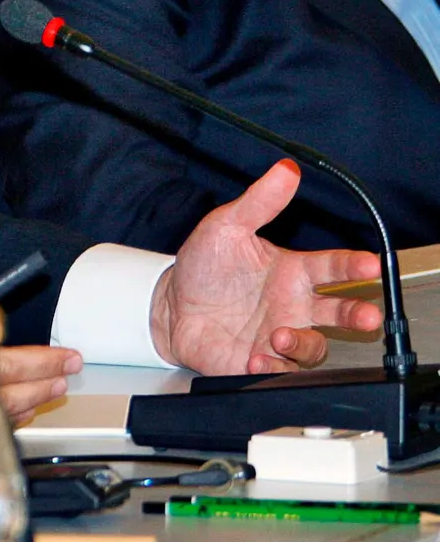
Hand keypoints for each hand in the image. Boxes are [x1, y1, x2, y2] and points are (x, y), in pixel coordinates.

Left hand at [149, 159, 382, 374]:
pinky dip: (274, 367)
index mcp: (292, 271)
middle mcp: (292, 305)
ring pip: (312, 347)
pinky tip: (257, 357)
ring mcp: (278, 336)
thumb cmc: (204, 266)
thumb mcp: (227, 226)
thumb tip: (285, 171)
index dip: (354, 265)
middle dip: (357, 315)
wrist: (171, 305)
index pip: (332, 266)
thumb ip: (259, 202)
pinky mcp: (258, 362)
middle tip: (366, 316)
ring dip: (303, 343)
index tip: (370, 264)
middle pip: (338, 313)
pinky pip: (278, 371)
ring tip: (279, 334)